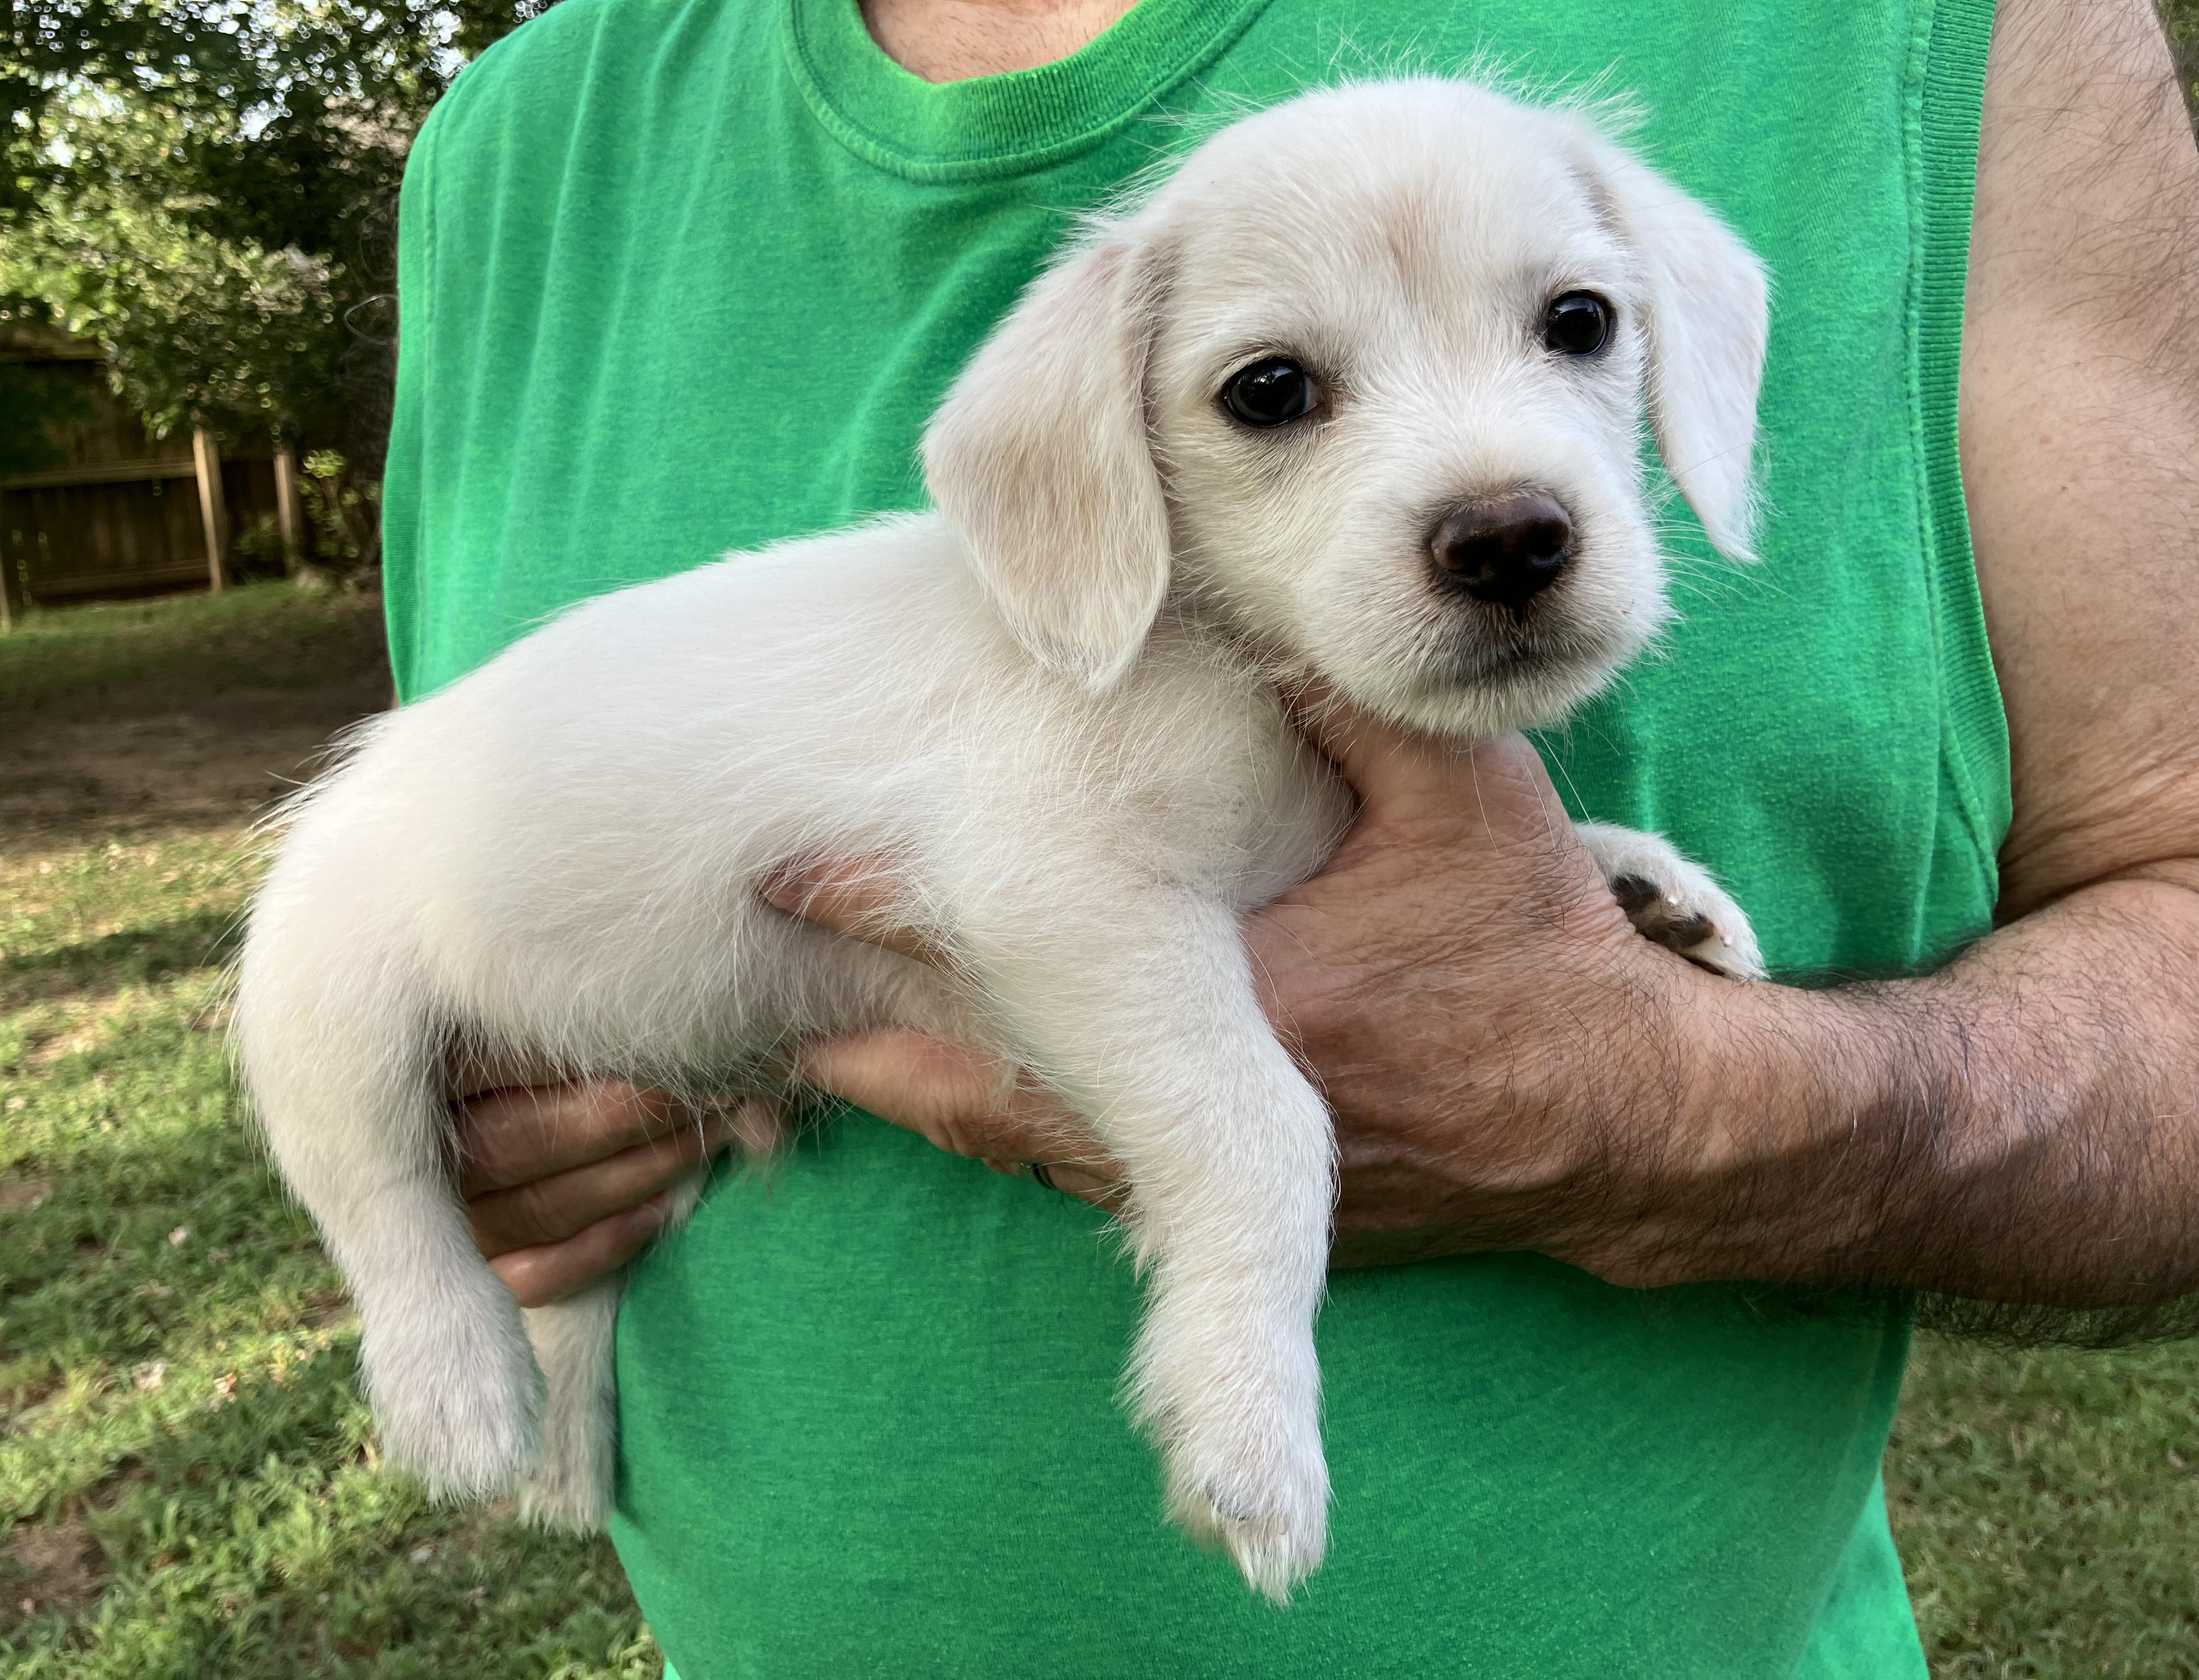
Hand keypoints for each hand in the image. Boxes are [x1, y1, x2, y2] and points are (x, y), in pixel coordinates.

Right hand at [451, 1052, 773, 1305]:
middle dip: (630, 1115)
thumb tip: (699, 1045)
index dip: (598, 1045)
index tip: (688, 1034)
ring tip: (709, 1138)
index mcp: (428, 1068)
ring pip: (539, 1207)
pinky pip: (535, 1276)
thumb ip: (604, 1022)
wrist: (523, 1129)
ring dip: (639, 1174)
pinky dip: (602, 1245)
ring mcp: (454, 1214)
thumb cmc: (566, 1047)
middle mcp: (426, 1148)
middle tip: (713, 1089)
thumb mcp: (564, 1018)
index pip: (499, 1055)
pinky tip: (659, 1214)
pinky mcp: (483, 1268)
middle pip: (520, 1138)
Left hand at [769, 696, 1747, 1278]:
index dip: (900, 919)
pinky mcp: (1221, 1202)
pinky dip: (983, 1120)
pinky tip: (914, 1076)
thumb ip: (1356, 706)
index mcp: (1259, 1002)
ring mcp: (1209, 1174)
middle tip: (729, 969)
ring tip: (785, 1023)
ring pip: (1010, 1136)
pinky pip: (1065, 1168)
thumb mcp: (1468, 803)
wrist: (1617, 1124)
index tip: (784, 867)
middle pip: (983, 1082)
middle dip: (857, 1029)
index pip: (1036, 968)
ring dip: (904, 1081)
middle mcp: (1212, 1110)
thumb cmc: (1539, 950)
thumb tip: (1244, 611)